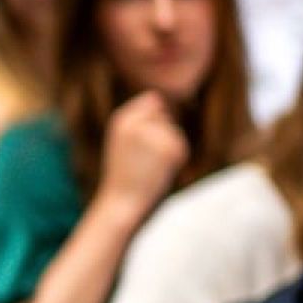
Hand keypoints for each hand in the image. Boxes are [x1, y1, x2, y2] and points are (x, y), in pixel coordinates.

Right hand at [95, 90, 188, 215]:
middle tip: (143, 158)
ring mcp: (156, 134)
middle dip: (161, 132)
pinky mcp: (172, 148)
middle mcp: (138, 122)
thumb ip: (138, 117)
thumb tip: (159, 99)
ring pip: (174, 130)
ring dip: (167, 147)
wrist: (121, 203)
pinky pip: (181, 146)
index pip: (152, 100)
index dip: (152, 119)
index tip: (139, 141)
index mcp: (122, 118)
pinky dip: (175, 160)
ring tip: (149, 165)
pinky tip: (158, 171)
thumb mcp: (121, 139)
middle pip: (165, 114)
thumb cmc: (122, 174)